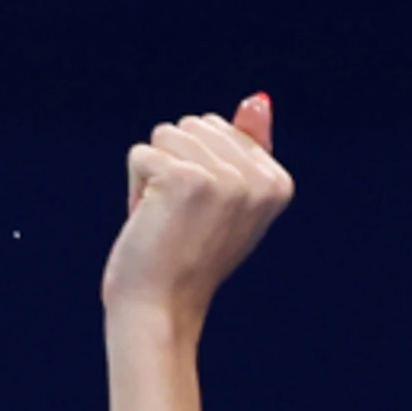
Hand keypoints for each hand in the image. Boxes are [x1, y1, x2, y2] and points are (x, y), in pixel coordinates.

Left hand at [99, 94, 289, 322]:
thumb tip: (257, 99)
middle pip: (192, 125)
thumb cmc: (187, 260)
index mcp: (277, 182)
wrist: (161, 310)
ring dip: (153, 177)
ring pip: (165, 135)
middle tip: (179, 220)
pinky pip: (141, 155)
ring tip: (165, 220)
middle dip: (173, 166)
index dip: (195, 169)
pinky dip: (134, 189)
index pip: (217, 130)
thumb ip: (244, 150)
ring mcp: (226, 178)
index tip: (201, 216)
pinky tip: (149, 223)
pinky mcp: (186, 178)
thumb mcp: (226, 203)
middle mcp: (259, 178)